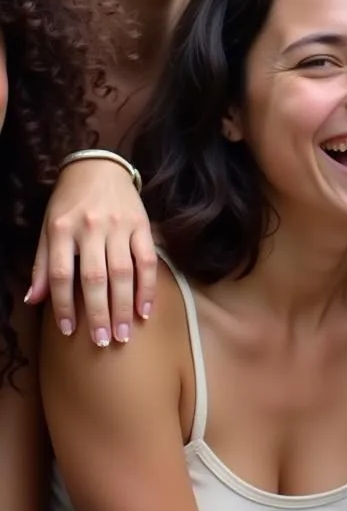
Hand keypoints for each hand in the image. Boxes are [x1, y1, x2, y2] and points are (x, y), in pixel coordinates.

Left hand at [26, 159, 156, 346]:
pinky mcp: (142, 225)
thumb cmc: (70, 203)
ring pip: (123, 272)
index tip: (68, 331)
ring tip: (123, 333)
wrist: (99, 168)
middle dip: (99, 313)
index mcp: (62, 229)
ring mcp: (120, 226)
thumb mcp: (48, 228)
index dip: (64, 305)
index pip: (62, 274)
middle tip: (103, 342)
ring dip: (123, 306)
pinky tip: (145, 309)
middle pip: (95, 277)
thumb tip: (34, 300)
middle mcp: (91, 228)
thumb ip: (42, 263)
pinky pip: (147, 260)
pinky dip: (147, 287)